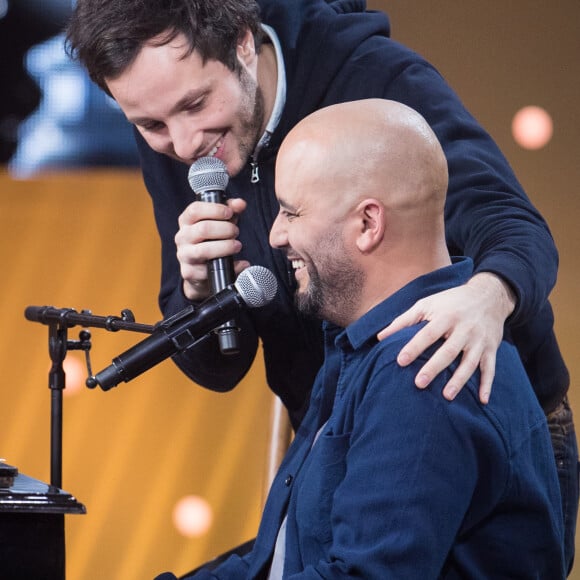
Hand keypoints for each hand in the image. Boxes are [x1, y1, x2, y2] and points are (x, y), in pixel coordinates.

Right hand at [175, 198, 249, 300]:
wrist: (202, 270)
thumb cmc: (211, 240)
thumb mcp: (221, 222)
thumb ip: (231, 211)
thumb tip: (240, 203)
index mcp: (186, 221)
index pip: (195, 209)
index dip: (215, 209)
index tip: (229, 213)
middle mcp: (182, 237)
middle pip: (203, 229)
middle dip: (225, 229)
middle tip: (236, 232)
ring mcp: (184, 255)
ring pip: (204, 250)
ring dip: (226, 247)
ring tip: (237, 245)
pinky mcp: (189, 272)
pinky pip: (209, 271)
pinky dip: (229, 267)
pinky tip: (239, 264)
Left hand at [377, 273, 515, 403]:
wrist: (489, 295)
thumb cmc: (450, 302)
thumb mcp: (427, 304)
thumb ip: (403, 320)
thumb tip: (380, 337)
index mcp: (446, 316)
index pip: (428, 334)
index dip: (414, 347)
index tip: (401, 361)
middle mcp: (464, 328)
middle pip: (448, 351)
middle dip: (434, 367)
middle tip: (419, 383)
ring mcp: (479, 340)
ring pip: (470, 363)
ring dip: (459, 380)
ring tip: (446, 396)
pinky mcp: (491, 349)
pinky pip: (491, 369)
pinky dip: (487, 385)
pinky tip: (482, 401)